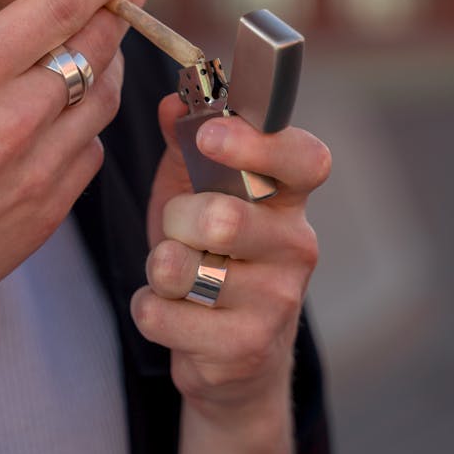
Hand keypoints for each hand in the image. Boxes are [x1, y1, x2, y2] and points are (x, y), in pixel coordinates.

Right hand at [0, 0, 151, 346]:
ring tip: (100, 41)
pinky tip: (68, 110)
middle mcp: (14, 121)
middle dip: (121, 5)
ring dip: (110, 61)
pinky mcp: (48, 211)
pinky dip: (90, 120)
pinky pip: (92, 150)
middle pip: (97, 47)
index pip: (59, 8)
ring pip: (105, 97)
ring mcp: (38, 171)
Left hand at [131, 94, 329, 421]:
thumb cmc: (213, 253)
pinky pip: (160, 315)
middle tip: (180, 230)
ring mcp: (276, 302)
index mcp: (288, 198)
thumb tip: (174, 100)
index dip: (257, 144)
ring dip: (158, 267)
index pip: (304, 160)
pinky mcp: (244, 349)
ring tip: (177, 274)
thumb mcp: (196, 189)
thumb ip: (185, 141)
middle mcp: (296, 247)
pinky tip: (175, 312)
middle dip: (176, 220)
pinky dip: (149, 308)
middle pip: (222, 218)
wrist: (233, 353)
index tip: (209, 136)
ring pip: (179, 268)